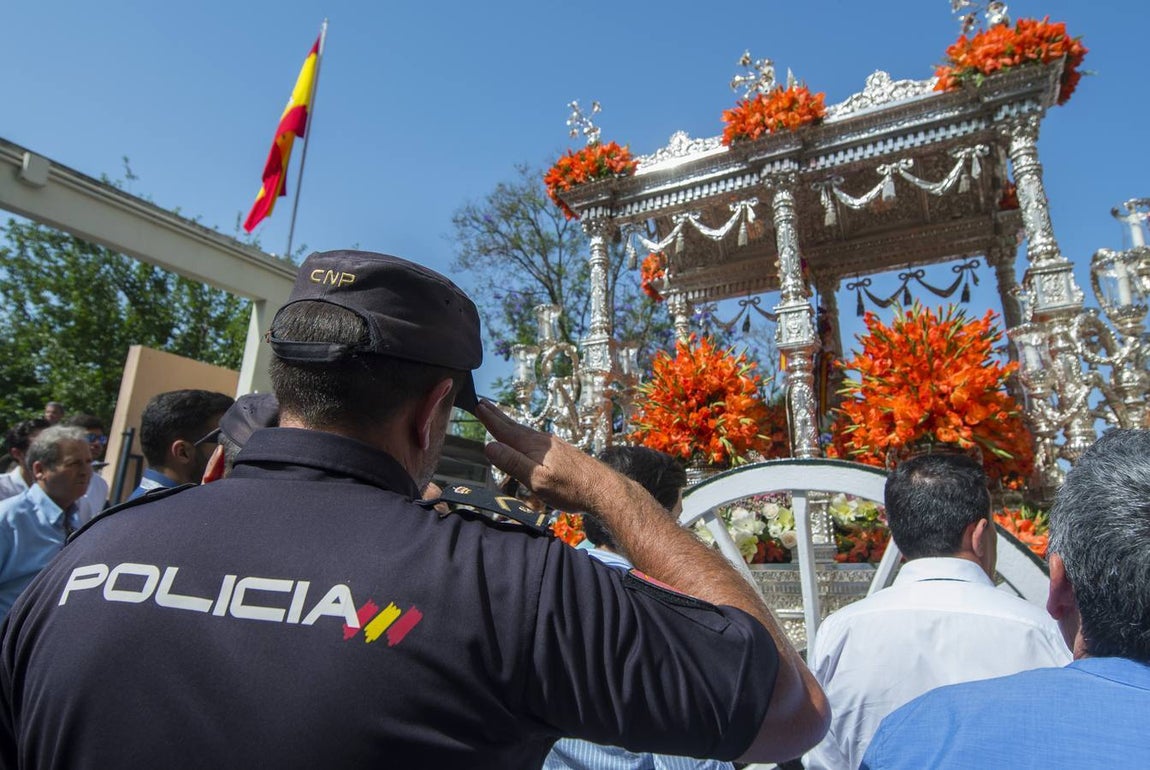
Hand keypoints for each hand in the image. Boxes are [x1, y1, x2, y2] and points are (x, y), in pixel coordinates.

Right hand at [477, 400, 613, 514]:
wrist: (604, 489)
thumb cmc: (571, 489)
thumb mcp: (537, 480)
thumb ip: (513, 463)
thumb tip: (488, 446)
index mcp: (533, 447)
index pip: (505, 430)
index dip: (490, 419)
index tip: (477, 404)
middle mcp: (542, 441)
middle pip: (514, 427)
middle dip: (497, 416)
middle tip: (483, 403)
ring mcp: (553, 446)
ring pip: (525, 433)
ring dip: (509, 425)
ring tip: (500, 419)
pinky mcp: (561, 453)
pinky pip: (535, 439)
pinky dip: (523, 435)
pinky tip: (526, 440)